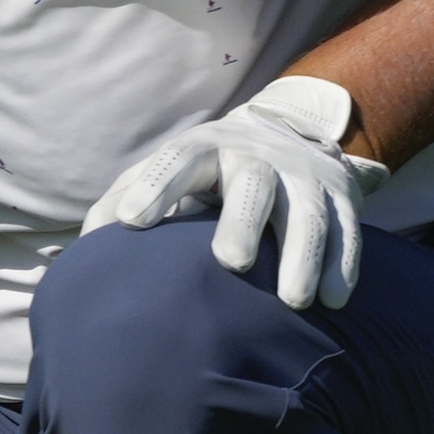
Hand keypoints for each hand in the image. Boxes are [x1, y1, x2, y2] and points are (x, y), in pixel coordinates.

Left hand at [85, 75, 387, 309]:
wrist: (283, 131)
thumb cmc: (201, 174)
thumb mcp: (158, 176)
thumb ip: (117, 207)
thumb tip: (86, 252)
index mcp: (204, 150)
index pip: (177, 161)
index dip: (155, 186)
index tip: (130, 222)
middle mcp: (256, 157)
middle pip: (252, 184)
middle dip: (243, 221)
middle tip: (232, 263)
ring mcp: (303, 175)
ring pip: (307, 212)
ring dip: (303, 254)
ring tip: (293, 302)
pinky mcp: (341, 196)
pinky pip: (347, 229)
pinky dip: (343, 264)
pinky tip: (334, 302)